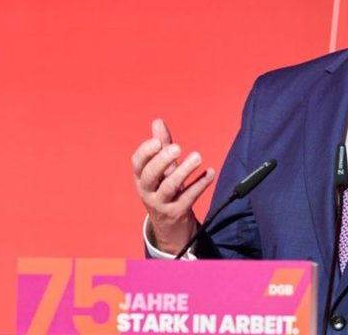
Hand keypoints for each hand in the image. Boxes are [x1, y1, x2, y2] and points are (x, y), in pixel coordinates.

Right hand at [132, 119, 214, 254]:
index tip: (157, 142)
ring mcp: (162, 203)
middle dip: (163, 161)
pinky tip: (210, 173)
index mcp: (141, 177)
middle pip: (150, 175)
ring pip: (170, 187)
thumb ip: (161, 145)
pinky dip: (200, 184)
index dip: (145, 152)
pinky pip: (189, 197)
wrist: (169, 226)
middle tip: (178, 148)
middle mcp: (147, 191)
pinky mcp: (178, 212)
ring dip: (184, 171)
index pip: (137, 163)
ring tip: (198, 157)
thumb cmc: (164, 189)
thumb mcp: (161, 169)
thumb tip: (158, 121)